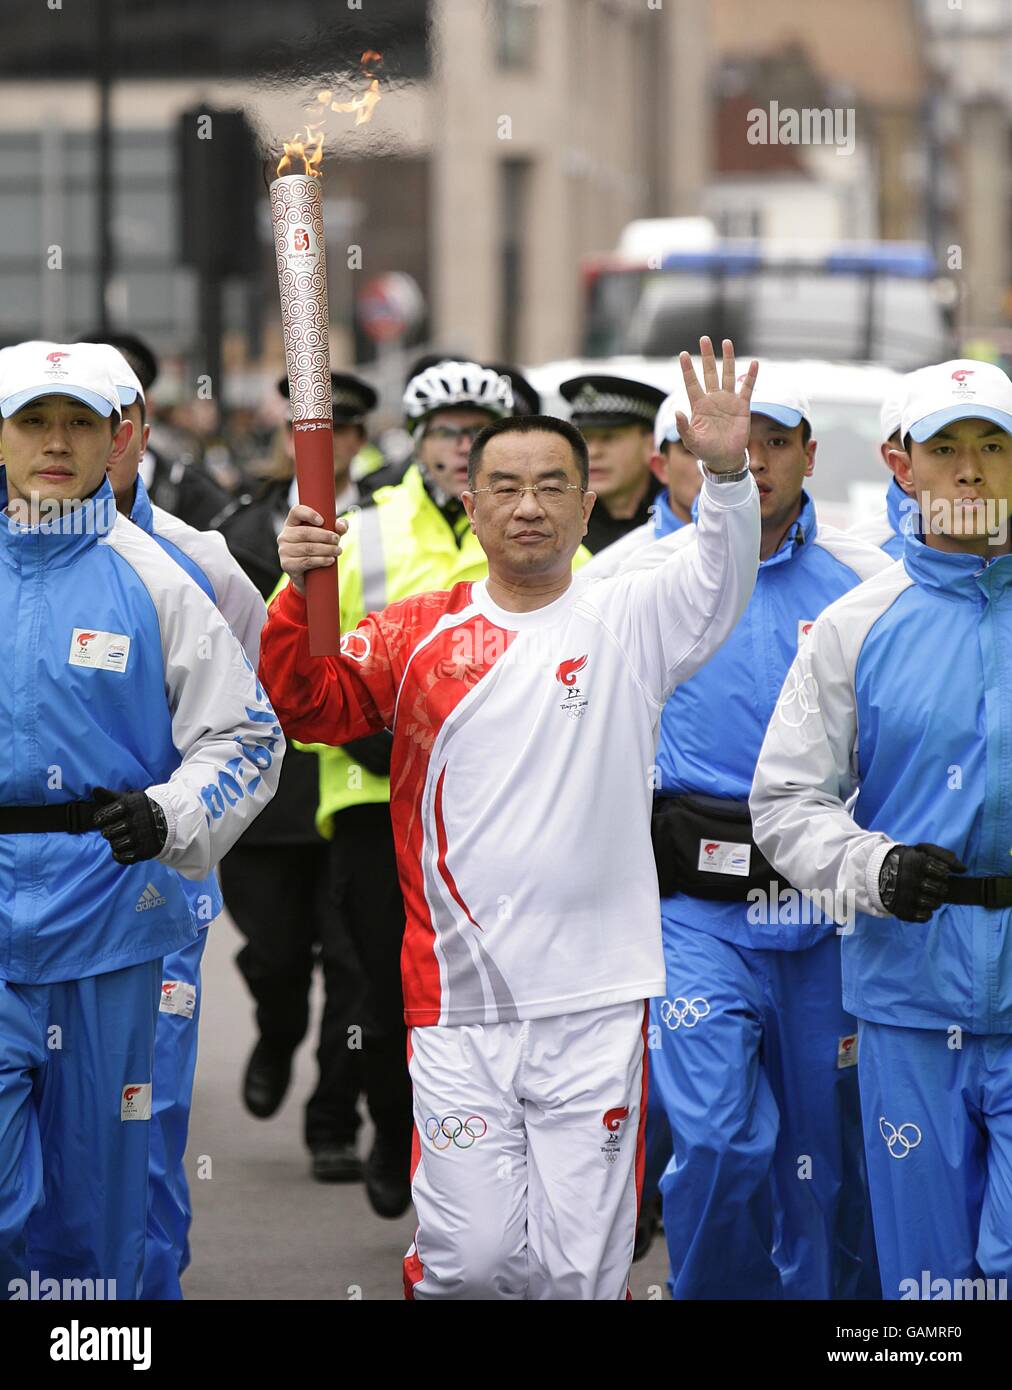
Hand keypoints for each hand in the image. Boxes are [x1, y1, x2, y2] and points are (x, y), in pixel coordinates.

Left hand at [92, 787, 167, 864]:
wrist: (169, 818)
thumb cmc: (143, 808)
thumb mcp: (129, 798)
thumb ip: (110, 796)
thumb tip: (95, 791)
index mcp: (127, 807)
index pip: (101, 817)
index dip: (101, 819)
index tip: (105, 820)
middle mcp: (133, 822)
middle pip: (106, 833)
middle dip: (109, 831)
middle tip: (117, 828)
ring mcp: (139, 837)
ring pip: (115, 845)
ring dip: (116, 843)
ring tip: (122, 837)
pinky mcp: (144, 851)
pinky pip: (123, 858)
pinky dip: (121, 855)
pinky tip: (125, 848)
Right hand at [277, 505, 347, 595]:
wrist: (308, 576)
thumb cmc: (317, 549)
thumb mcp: (328, 536)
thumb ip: (338, 527)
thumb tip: (341, 526)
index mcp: (292, 523)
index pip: (296, 512)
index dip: (308, 514)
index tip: (322, 521)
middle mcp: (285, 535)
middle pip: (304, 532)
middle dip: (324, 536)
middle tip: (337, 540)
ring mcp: (284, 550)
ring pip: (307, 548)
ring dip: (326, 549)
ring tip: (337, 551)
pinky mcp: (287, 564)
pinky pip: (306, 561)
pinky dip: (321, 560)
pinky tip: (330, 560)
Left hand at [676, 336, 757, 472]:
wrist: (724, 458)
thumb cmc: (705, 450)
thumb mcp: (691, 441)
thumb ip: (683, 427)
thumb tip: (677, 413)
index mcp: (699, 405)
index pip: (692, 383)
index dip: (688, 369)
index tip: (684, 354)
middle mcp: (713, 399)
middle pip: (710, 372)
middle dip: (708, 356)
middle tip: (704, 339)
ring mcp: (728, 401)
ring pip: (728, 375)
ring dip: (728, 359)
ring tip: (727, 342)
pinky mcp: (742, 406)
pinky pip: (747, 388)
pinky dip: (751, 376)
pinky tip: (754, 363)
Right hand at [878, 842, 966, 921]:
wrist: (876, 872)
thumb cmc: (906, 860)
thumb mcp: (922, 850)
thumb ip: (945, 856)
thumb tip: (963, 869)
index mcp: (916, 863)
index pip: (943, 874)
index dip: (942, 874)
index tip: (935, 873)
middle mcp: (910, 879)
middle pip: (941, 890)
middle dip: (941, 888)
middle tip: (933, 886)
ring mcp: (905, 896)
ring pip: (934, 904)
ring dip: (935, 901)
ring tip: (927, 895)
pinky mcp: (901, 909)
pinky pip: (924, 917)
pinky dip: (926, 913)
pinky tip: (920, 905)